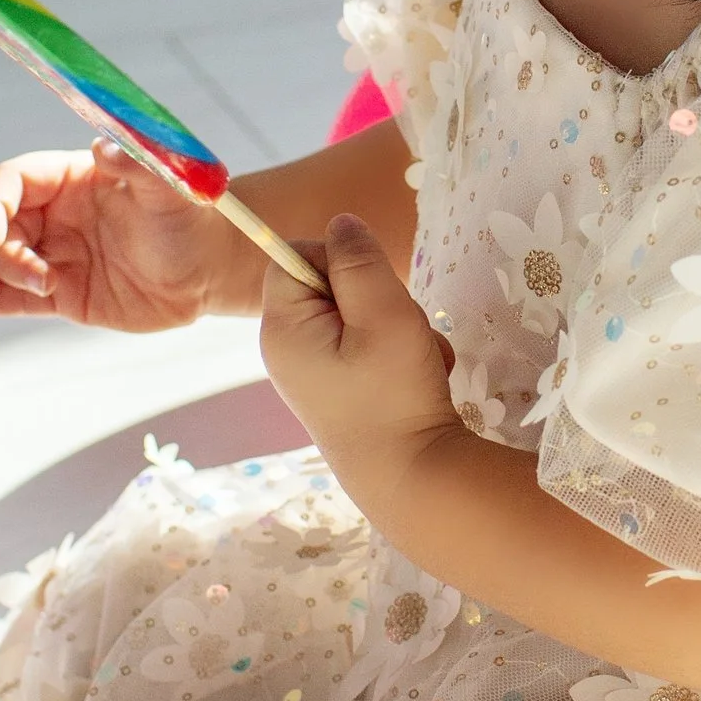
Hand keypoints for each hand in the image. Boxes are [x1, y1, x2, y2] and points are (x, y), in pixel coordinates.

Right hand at [0, 146, 253, 330]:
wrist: (211, 268)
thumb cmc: (191, 217)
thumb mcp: (170, 188)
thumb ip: (136, 167)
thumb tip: (101, 148)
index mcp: (70, 177)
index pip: (15, 181)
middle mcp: (55, 215)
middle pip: (0, 224)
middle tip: (19, 271)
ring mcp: (55, 255)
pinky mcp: (62, 295)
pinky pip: (14, 297)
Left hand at [257, 213, 462, 515]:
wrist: (411, 479)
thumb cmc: (394, 394)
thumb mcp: (384, 313)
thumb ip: (358, 261)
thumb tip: (340, 222)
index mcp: (282, 327)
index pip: (290, 254)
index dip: (335, 256)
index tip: (371, 282)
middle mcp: (286, 348)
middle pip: (326, 283)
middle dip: (375, 293)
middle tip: (400, 325)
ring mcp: (312, 372)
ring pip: (356, 313)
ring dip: (396, 323)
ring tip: (417, 355)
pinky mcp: (339, 388)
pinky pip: (366, 345)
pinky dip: (397, 351)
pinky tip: (418, 375)